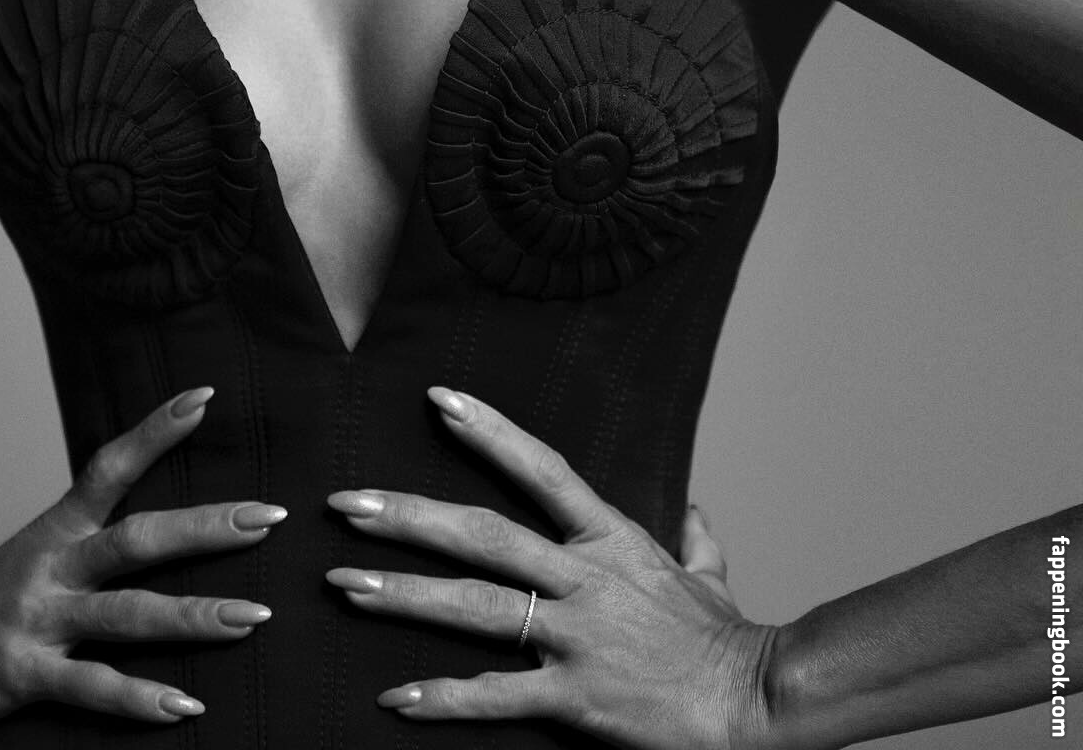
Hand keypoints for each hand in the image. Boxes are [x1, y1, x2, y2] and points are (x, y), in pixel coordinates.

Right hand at [0, 387, 280, 736]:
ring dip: (197, 616)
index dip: (156, 430)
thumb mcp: (33, 557)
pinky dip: (142, 699)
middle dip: (209, 527)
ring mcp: (38, 621)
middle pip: (139, 540)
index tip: (204, 396)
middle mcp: (51, 567)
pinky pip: (93, 687)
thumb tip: (159, 530)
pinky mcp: (23, 676)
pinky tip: (186, 707)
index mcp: (55, 531)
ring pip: (129, 615)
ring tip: (255, 617)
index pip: (111, 466)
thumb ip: (88, 544)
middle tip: (270, 517)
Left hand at [324, 387, 777, 749]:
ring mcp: (577, 637)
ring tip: (345, 585)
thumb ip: (694, 539)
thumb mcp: (711, 576)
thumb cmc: (728, 642)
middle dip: (409, 517)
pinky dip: (444, 699)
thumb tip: (693, 510)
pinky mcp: (575, 698)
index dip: (488, 431)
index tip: (436, 398)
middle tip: (346, 503)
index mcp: (610, 539)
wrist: (758, 705)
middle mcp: (585, 578)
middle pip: (483, 534)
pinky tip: (396, 698)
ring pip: (476, 606)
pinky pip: (498, 696)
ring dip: (404, 595)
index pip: (540, 469)